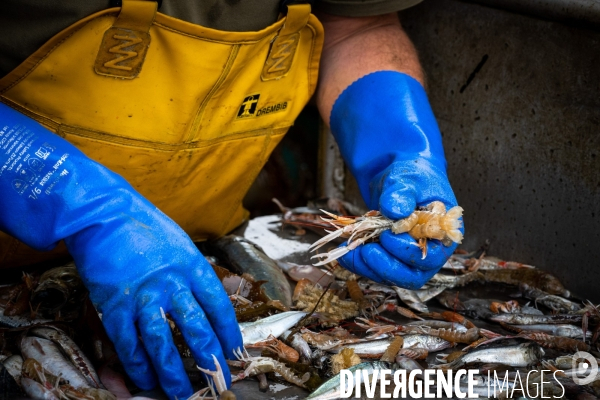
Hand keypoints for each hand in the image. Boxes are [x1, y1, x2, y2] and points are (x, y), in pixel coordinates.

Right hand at [0, 103, 241, 399]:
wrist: (104, 214)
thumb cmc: (146, 228)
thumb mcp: (181, 245)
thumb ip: (193, 275)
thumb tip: (205, 306)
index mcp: (193, 267)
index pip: (219, 307)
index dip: (229, 334)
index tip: (236, 353)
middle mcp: (172, 284)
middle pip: (196, 329)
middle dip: (209, 360)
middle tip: (218, 381)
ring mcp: (143, 297)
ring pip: (163, 344)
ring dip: (173, 373)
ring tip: (181, 393)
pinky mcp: (116, 306)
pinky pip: (129, 344)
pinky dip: (138, 366)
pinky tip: (146, 380)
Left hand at [328, 71, 462, 288]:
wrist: (398, 177)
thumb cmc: (412, 176)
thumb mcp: (408, 179)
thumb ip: (402, 193)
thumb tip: (395, 210)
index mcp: (443, 231)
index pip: (433, 255)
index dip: (410, 251)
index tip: (388, 235)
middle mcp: (429, 249)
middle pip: (413, 275)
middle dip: (388, 268)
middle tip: (368, 252)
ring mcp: (409, 256)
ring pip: (393, 276)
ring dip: (370, 268)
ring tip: (351, 252)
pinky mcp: (391, 257)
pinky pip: (378, 269)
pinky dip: (361, 264)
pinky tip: (347, 253)